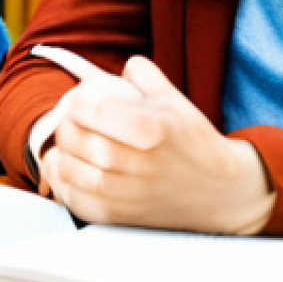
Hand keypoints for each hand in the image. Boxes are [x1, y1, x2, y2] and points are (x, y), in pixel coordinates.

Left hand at [40, 56, 274, 233]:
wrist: (223, 192)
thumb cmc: (194, 142)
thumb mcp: (173, 100)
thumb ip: (144, 73)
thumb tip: (122, 63)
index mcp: (148, 129)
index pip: (86, 111)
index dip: (74, 103)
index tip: (77, 103)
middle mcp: (136, 163)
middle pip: (75, 140)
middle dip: (64, 127)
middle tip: (68, 123)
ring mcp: (127, 194)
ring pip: (69, 171)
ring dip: (59, 155)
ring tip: (64, 147)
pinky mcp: (122, 218)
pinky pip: (77, 202)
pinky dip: (64, 187)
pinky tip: (65, 174)